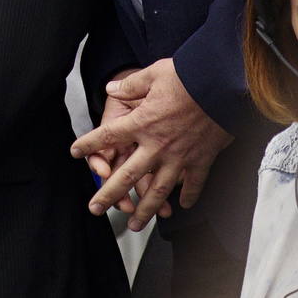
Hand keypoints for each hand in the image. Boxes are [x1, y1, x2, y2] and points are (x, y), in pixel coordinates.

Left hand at [70, 58, 231, 224]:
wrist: (221, 85)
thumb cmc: (189, 76)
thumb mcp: (153, 73)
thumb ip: (130, 84)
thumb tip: (112, 88)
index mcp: (142, 123)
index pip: (108, 136)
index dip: (88, 144)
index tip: (75, 152)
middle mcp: (157, 145)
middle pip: (127, 176)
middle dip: (109, 194)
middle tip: (96, 209)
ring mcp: (179, 156)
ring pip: (158, 190)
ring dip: (145, 210)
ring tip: (135, 225)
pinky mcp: (201, 160)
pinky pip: (193, 184)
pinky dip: (188, 196)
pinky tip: (182, 205)